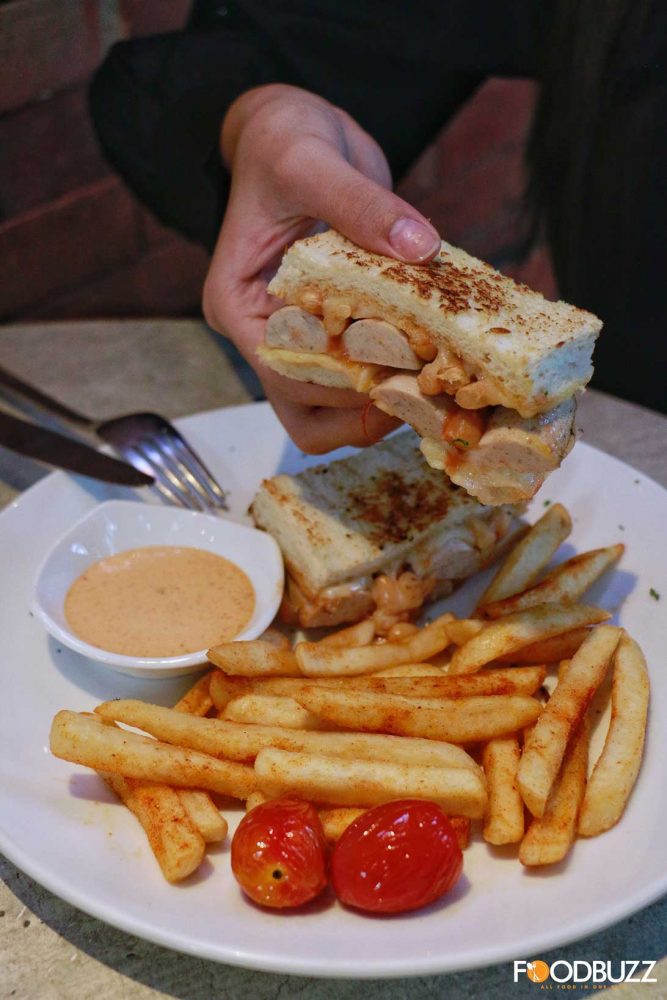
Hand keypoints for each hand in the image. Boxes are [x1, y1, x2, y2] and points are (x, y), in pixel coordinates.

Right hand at [203, 84, 440, 452]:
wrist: (298, 133)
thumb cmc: (285, 141)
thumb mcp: (312, 161)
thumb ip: (361, 204)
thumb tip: (419, 248)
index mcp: (237, 303)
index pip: (283, 369)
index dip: (340, 381)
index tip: (400, 369)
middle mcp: (260, 334)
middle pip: (303, 412)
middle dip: (362, 412)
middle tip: (424, 394)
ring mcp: (296, 340)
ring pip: (329, 415)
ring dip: (378, 413)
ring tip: (432, 392)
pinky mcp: (330, 335)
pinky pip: (357, 384)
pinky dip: (392, 388)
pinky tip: (434, 370)